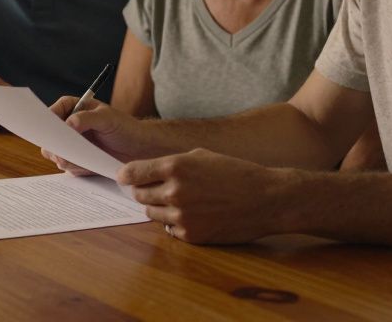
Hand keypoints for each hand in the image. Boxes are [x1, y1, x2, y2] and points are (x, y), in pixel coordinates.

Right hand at [42, 96, 159, 174]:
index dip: (47, 121)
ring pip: (55, 153)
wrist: (140, 149)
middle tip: (62, 153)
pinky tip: (89, 165)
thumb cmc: (126, 127)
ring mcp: (72, 144)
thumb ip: (88, 118)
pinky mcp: (77, 159)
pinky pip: (67, 166)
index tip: (48, 131)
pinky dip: (75, 168)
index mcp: (74, 108)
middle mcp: (70, 126)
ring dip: (65, 158)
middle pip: (49, 136)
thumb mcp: (108, 118)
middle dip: (54, 145)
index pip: (53, 112)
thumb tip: (69, 123)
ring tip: (82, 158)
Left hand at [120, 148, 280, 243]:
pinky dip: (175, 222)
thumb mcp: (202, 155)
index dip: (126, 175)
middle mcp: (174, 192)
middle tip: (158, 187)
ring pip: (152, 213)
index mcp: (175, 167)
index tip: (124, 177)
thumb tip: (146, 171)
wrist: (266, 199)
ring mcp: (181, 216)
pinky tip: (195, 214)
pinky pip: (169, 229)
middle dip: (145, 190)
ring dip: (159, 206)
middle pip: (138, 195)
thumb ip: (172, 163)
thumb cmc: (236, 173)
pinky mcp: (190, 235)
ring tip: (181, 200)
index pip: (132, 173)